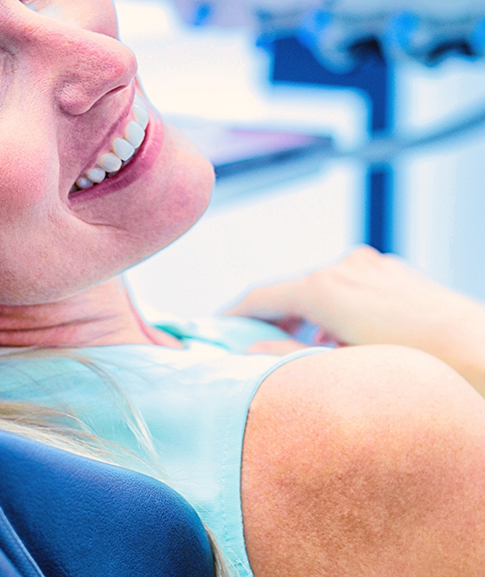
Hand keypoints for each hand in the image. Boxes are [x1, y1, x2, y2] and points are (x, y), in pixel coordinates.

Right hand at [228, 246, 484, 393]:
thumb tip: (249, 353)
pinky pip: (349, 285)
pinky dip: (336, 308)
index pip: (261, 296)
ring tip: (311, 352)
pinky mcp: (391, 270)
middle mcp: (341, 267)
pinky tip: (348, 339)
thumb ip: (288, 359)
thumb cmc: (418, 363)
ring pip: (321, 288)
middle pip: (291, 292)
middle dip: (274, 319)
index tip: (216, 327)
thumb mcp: (343, 368)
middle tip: (258, 347)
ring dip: (309, 316)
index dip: (234, 312)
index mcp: (322, 289)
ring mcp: (369, 265)